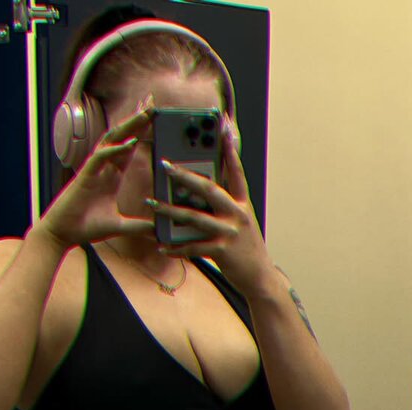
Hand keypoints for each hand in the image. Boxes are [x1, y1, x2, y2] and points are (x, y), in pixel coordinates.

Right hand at [35, 97, 157, 250]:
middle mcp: (104, 168)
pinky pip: (100, 157)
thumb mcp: (120, 226)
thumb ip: (138, 226)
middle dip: (137, 120)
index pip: (129, 147)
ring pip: (111, 140)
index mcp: (112, 175)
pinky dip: (114, 150)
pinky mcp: (85, 175)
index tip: (154, 117)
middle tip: (152, 103)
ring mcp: (94, 169)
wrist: (64, 233)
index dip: (142, 131)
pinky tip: (128, 143)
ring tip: (144, 113)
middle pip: (122, 137)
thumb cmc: (87, 227)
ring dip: (128, 127)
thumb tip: (156, 230)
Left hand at [146, 125, 276, 297]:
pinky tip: (162, 246)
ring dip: (170, 211)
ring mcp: (230, 232)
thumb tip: (203, 192)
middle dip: (185, 176)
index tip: (222, 128)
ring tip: (152, 204)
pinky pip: (193, 247)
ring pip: (194, 217)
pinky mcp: (222, 251)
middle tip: (165, 166)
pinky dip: (176, 248)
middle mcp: (237, 214)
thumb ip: (226, 206)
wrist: (260, 278)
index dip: (229, 150)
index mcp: (242, 204)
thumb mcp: (242, 222)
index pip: (236, 172)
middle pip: (208, 189)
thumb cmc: (246, 249)